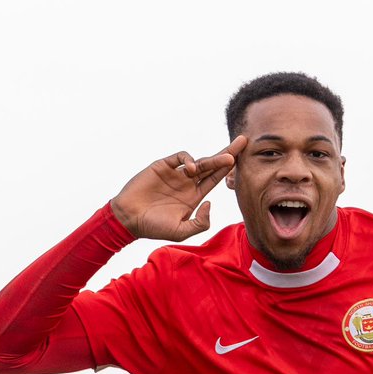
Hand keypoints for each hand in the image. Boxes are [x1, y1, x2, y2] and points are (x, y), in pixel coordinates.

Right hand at [110, 136, 246, 240]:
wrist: (129, 218)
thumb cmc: (153, 227)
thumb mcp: (181, 232)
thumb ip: (200, 223)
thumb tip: (210, 203)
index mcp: (194, 197)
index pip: (215, 179)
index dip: (228, 169)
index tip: (242, 158)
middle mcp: (187, 183)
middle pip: (212, 165)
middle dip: (228, 153)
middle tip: (243, 141)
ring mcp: (176, 174)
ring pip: (200, 161)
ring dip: (215, 159)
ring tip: (228, 159)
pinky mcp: (163, 166)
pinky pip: (180, 157)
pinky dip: (189, 159)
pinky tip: (192, 170)